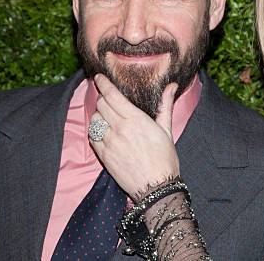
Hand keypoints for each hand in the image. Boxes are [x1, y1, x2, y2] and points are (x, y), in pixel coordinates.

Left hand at [89, 74, 179, 201]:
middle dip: (103, 98)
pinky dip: (95, 130)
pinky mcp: (104, 156)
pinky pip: (92, 137)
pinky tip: (103, 131)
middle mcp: (120, 129)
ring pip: (95, 120)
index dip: (103, 84)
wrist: (156, 187)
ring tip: (106, 116)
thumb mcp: (166, 130)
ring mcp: (109, 143)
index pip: (112, 95)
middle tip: (107, 98)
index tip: (99, 77)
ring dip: (99, 115)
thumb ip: (165, 106)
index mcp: (136, 119)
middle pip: (101, 105)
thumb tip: (171, 86)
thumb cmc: (165, 158)